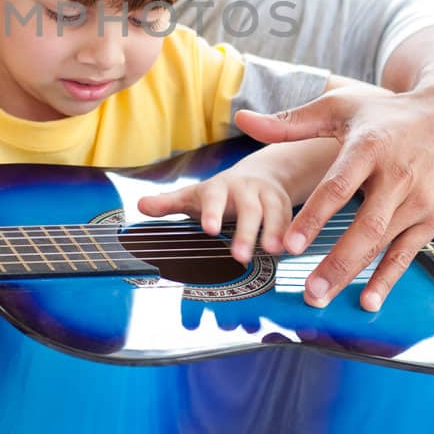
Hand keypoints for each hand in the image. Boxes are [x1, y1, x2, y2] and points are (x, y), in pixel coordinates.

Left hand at [138, 170, 293, 264]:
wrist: (260, 176)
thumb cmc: (220, 193)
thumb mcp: (195, 196)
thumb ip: (169, 203)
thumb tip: (140, 205)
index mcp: (220, 187)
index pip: (214, 198)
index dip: (212, 212)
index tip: (209, 229)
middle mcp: (246, 190)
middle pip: (248, 210)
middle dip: (246, 232)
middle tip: (240, 256)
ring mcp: (268, 196)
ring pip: (274, 213)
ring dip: (275, 232)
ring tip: (275, 251)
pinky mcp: (286, 206)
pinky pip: (292, 220)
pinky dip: (293, 234)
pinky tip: (293, 251)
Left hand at [235, 81, 433, 311]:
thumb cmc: (388, 112)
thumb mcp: (340, 107)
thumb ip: (290, 122)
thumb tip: (242, 121)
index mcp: (369, 148)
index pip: (337, 188)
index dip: (313, 218)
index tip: (290, 245)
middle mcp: (398, 177)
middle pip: (364, 227)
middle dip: (335, 262)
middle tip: (308, 292)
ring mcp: (418, 201)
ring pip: (383, 245)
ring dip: (353, 275)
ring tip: (322, 297)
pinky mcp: (433, 218)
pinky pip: (407, 254)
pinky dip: (388, 279)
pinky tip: (369, 300)